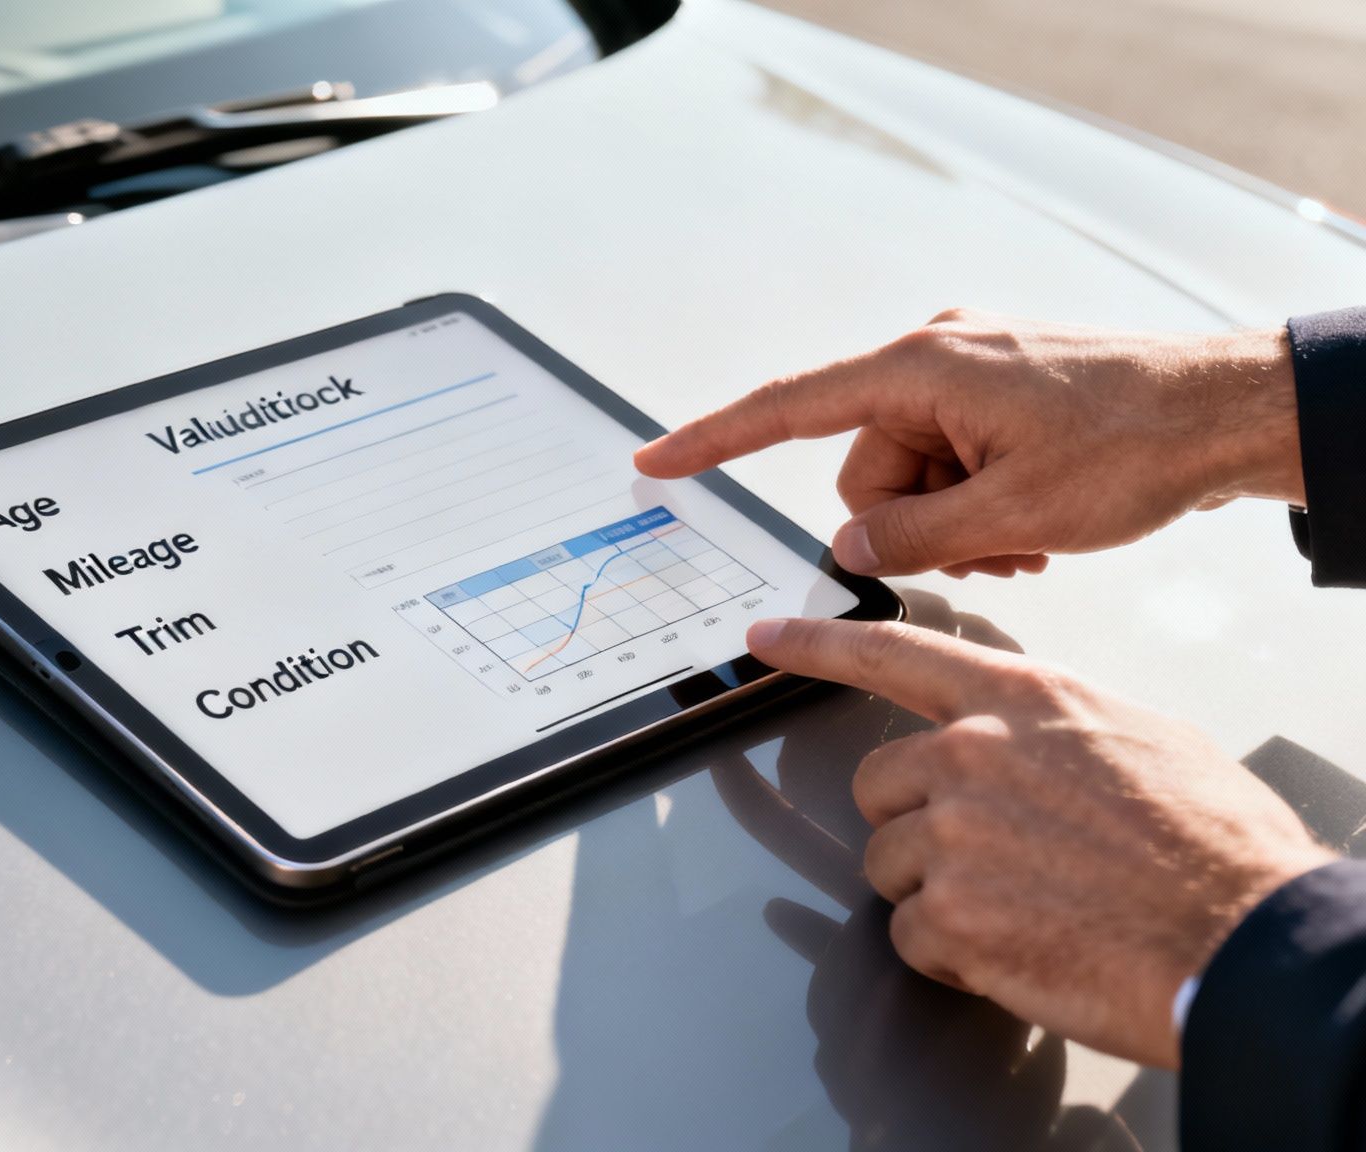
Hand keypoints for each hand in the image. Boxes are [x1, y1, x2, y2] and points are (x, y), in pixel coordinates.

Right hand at [635, 311, 1302, 576]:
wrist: (1229, 413)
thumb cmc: (1136, 445)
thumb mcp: (1013, 515)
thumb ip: (911, 537)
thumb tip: (852, 549)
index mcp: (921, 368)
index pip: (789, 410)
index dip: (714, 440)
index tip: (656, 461)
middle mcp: (934, 357)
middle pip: (865, 471)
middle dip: (912, 523)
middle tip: (989, 546)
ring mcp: (968, 371)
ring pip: (910, 477)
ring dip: (956, 522)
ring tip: (1025, 537)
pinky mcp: (997, 390)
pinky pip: (950, 461)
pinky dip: (979, 503)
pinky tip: (1031, 522)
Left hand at [747, 616, 1336, 1066]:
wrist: (1244, 938)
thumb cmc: (1214, 846)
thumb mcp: (1143, 740)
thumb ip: (1055, 730)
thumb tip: (1030, 744)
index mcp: (1021, 701)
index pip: (892, 652)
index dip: (817, 646)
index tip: (764, 640)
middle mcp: (971, 755)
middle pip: (876, 787)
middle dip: (917, 827)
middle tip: (998, 860)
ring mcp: (953, 835)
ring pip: (888, 867)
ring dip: (940, 896)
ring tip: (1030, 907)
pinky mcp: (949, 916)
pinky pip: (912, 938)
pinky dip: (957, 957)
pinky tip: (1027, 948)